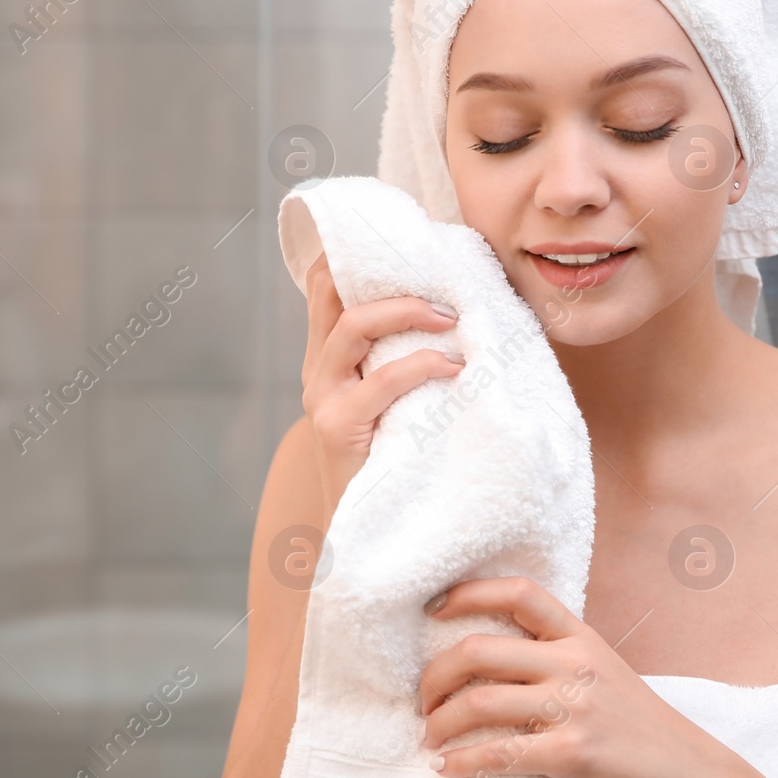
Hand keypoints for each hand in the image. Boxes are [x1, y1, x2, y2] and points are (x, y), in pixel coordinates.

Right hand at [299, 254, 464, 520]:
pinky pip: (380, 383)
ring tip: (452, 320)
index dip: (360, 256)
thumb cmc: (393, 458)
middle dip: (393, 280)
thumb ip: (404, 360)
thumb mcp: (395, 400)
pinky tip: (454, 369)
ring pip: (352, 327)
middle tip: (446, 289)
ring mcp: (322, 398)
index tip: (411, 244)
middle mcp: (318, 370)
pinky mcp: (337, 428)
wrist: (362, 533)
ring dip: (407, 312)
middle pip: (334, 293)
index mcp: (328, 356)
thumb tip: (460, 312)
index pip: (328, 286)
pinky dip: (422, 366)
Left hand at [417, 577, 736, 777]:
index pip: (520, 593)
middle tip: (422, 701)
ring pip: (478, 702)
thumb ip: (560, 656)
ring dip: (438, 724)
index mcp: (582, 638)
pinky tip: (446, 768)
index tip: (433, 611)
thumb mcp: (606, 671)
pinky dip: (461, 762)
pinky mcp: (573, 753)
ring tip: (428, 739)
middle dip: (434, 676)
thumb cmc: (642, 729)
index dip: (469, 594)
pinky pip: (498, 752)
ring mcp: (575, 707)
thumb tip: (494, 654)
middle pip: (478, 650)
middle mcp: (576, 663)